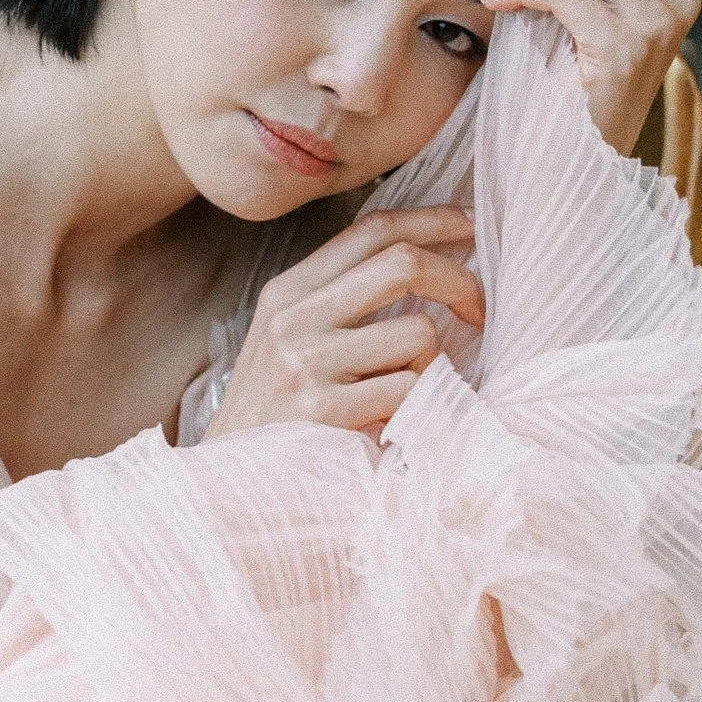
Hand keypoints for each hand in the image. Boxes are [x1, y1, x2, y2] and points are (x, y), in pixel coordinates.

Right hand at [205, 204, 483, 440]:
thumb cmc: (274, 411)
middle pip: (403, 264)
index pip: (373, 230)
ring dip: (429, 366)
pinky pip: (409, 388)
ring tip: (402, 391)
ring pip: (418, 334)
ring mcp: (308, 363)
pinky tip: (388, 422)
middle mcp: (294, 318)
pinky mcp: (325, 410)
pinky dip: (414, 406)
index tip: (473, 227)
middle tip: (478, 312)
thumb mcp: (289, 339)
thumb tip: (423, 259)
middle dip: (459, 282)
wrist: (224, 480)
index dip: (432, 220)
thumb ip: (341, 298)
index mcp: (289, 291)